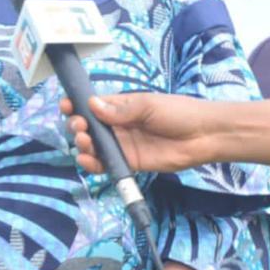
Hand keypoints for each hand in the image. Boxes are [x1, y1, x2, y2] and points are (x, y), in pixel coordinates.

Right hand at [60, 93, 214, 172]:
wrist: (203, 135)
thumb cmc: (177, 112)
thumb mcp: (147, 105)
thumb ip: (120, 110)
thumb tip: (92, 105)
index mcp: (121, 106)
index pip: (93, 105)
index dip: (77, 105)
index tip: (66, 106)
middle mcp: (118, 125)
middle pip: (89, 126)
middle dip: (77, 125)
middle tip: (79, 127)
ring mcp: (123, 144)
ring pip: (94, 146)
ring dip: (83, 144)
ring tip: (84, 141)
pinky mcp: (130, 163)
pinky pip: (107, 164)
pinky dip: (93, 164)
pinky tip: (87, 160)